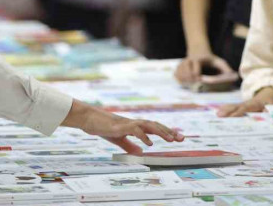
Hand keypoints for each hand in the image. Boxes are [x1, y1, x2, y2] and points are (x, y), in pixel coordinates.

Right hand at [63, 101, 183, 154]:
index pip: (155, 128)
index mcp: (136, 126)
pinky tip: (149, 144)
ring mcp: (129, 123)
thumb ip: (130, 145)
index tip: (179, 138)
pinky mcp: (122, 126)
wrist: (91, 120)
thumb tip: (141, 152)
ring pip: (149, 125)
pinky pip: (136, 130)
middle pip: (156, 125)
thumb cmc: (104, 128)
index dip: (167, 132)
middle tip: (181, 138)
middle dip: (169, 131)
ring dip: (161, 132)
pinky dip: (144, 136)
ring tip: (171, 139)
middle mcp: (136, 123)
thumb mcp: (119, 140)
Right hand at [175, 53, 234, 84]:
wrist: (198, 50)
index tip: (199, 79)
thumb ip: (225, 68)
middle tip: (195, 83)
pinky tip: (185, 82)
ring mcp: (182, 64)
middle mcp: (188, 61)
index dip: (196, 73)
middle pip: (186, 71)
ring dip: (185, 80)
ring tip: (191, 83)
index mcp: (198, 59)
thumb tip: (233, 76)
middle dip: (190, 79)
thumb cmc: (210, 59)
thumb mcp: (218, 61)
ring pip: (180, 73)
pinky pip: (176, 75)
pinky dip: (179, 79)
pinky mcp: (178, 67)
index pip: (195, 66)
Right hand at [217, 87, 272, 116]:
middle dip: (228, 111)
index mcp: (255, 104)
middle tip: (219, 115)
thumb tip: (266, 113)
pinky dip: (225, 109)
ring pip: (233, 107)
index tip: (232, 116)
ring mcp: (243, 104)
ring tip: (217, 114)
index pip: (245, 108)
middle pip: (236, 107)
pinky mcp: (241, 106)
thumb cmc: (270, 101)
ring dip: (225, 110)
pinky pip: (232, 108)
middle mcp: (247, 103)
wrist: (267, 92)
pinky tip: (218, 112)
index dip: (238, 112)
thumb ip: (270, 109)